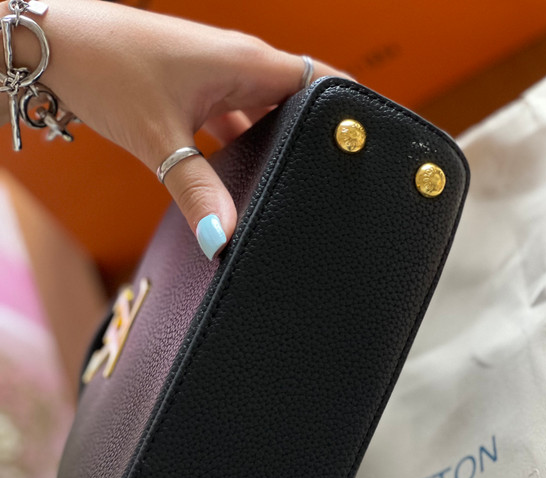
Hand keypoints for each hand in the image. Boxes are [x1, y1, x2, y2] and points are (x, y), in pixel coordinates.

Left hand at [0, 0, 346, 258]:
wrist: (49, 46)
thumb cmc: (103, 69)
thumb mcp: (159, 139)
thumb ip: (196, 192)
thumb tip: (225, 241)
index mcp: (246, 63)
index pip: (321, 83)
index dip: (349, 113)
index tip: (373, 146)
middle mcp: (238, 66)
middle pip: (297, 105)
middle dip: (315, 140)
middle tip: (334, 183)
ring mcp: (215, 79)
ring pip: (264, 118)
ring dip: (275, 148)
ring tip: (295, 187)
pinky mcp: (194, 94)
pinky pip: (233, 124)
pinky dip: (242, 151)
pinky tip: (240, 183)